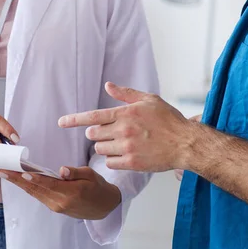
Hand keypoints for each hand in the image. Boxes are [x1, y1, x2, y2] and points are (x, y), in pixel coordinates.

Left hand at [0, 167, 121, 219]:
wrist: (104, 207)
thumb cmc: (98, 187)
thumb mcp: (91, 175)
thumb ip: (75, 172)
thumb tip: (62, 170)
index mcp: (71, 193)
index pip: (48, 184)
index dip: (33, 178)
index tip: (20, 172)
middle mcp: (60, 202)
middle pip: (35, 189)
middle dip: (17, 179)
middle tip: (1, 171)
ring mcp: (56, 206)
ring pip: (34, 193)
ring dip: (19, 183)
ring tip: (5, 173)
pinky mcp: (55, 207)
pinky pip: (39, 195)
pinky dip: (28, 187)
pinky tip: (19, 179)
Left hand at [58, 82, 203, 172]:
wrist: (186, 143)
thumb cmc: (169, 120)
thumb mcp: (149, 100)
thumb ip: (126, 94)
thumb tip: (108, 85)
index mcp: (126, 113)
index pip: (92, 116)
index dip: (73, 119)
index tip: (61, 122)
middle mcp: (124, 130)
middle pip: (93, 134)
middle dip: (97, 134)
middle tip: (111, 133)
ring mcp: (127, 147)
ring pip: (100, 149)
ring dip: (106, 147)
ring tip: (122, 143)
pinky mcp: (132, 163)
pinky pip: (110, 163)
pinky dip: (114, 160)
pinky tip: (126, 155)